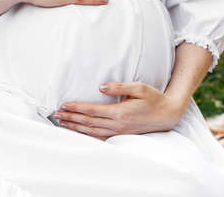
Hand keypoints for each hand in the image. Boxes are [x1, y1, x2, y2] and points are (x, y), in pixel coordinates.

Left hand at [52, 81, 188, 140]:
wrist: (167, 114)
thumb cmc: (153, 98)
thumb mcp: (138, 87)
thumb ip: (119, 87)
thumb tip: (101, 86)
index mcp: (120, 112)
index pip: (92, 110)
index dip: (76, 108)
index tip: (64, 105)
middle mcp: (117, 124)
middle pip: (88, 122)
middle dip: (71, 118)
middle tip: (56, 114)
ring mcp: (119, 131)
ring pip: (92, 131)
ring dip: (75, 127)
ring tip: (62, 122)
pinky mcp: (121, 134)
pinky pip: (100, 137)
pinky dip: (87, 135)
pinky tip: (79, 132)